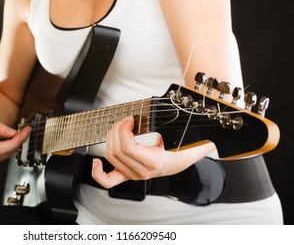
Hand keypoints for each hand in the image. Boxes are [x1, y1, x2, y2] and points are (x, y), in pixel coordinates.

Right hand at [0, 108, 30, 166]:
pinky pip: (1, 157)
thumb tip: (14, 134)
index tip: (25, 132)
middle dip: (18, 141)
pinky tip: (8, 141)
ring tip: (17, 135)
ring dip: (14, 146)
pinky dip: (8, 150)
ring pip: (5, 155)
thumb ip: (0, 127)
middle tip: (25, 131)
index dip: (16, 141)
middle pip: (6, 152)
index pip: (2, 147)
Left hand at [91, 116, 214, 188]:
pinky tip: (96, 162)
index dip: (123, 129)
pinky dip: (98, 173)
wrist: (182, 161)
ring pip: (111, 157)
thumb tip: (201, 129)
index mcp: (154, 162)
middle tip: (126, 120)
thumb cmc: (183, 150)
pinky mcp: (127, 174)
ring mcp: (133, 174)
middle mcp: (142, 171)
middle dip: (116, 129)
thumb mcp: (186, 142)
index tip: (130, 119)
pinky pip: (108, 180)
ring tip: (120, 128)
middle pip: (116, 150)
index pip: (127, 146)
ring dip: (110, 138)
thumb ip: (192, 136)